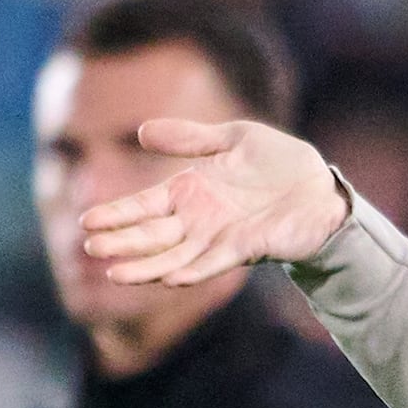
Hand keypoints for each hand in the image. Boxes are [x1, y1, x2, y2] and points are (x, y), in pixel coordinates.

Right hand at [71, 119, 356, 288]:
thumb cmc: (280, 162)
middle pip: (151, 235)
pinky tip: (167, 276)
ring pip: (173, 256)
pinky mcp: (245, 249)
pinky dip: (190, 270)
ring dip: (144, 266)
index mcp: (190, 191)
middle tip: (90, 248)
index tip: (88, 221)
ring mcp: (219, 237)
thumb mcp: (233, 138)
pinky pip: (212, 263)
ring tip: (115, 273)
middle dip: (121, 242)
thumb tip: (141, 131)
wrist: (320, 187)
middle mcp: (198, 220)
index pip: (144, 205)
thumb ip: (190, 138)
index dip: (117, 214)